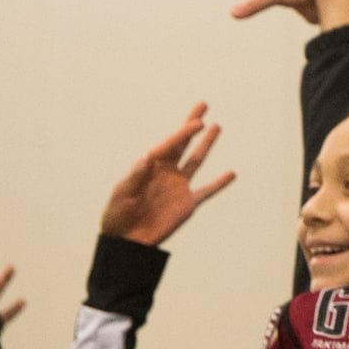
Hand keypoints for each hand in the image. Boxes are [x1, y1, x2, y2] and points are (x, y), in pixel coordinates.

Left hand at [101, 103, 236, 246]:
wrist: (126, 242)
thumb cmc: (117, 216)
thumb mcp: (122, 195)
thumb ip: (134, 177)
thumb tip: (146, 158)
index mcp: (150, 167)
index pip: (170, 144)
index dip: (183, 132)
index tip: (197, 122)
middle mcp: (166, 172)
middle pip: (182, 144)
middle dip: (191, 125)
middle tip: (202, 106)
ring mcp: (178, 187)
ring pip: (196, 161)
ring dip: (206, 144)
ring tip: (217, 127)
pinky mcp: (187, 204)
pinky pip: (207, 191)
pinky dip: (219, 183)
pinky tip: (231, 174)